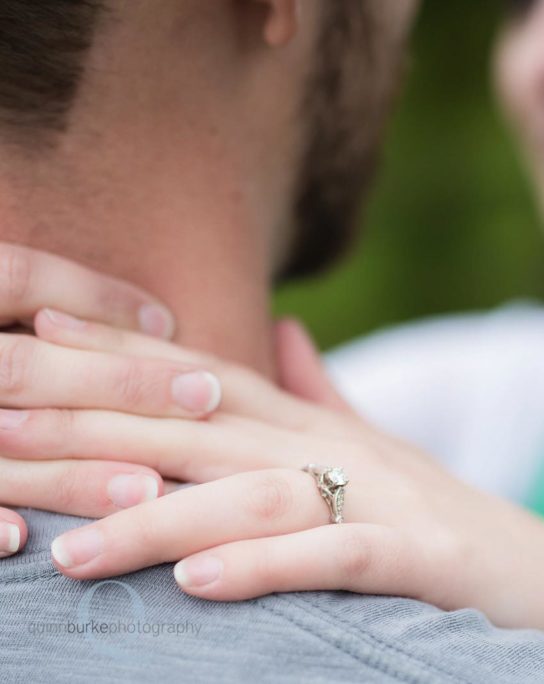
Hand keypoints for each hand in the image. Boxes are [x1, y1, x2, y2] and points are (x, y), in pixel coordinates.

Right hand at [0, 243, 181, 558]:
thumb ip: (43, 302)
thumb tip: (158, 324)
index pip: (16, 277)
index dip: (94, 297)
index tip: (169, 323)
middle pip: (21, 365)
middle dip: (117, 385)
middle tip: (203, 398)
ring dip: (66, 472)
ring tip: (144, 487)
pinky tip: (17, 542)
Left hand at [1, 312, 543, 655]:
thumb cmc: (450, 521)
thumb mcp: (378, 452)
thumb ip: (320, 395)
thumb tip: (274, 334)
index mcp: (321, 428)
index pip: (207, 381)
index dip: (120, 354)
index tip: (33, 336)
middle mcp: (345, 452)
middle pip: (207, 431)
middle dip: (99, 429)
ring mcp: (388, 500)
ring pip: (260, 497)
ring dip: (162, 521)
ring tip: (67, 550)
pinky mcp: (426, 555)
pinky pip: (339, 555)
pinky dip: (271, 565)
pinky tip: (199, 582)